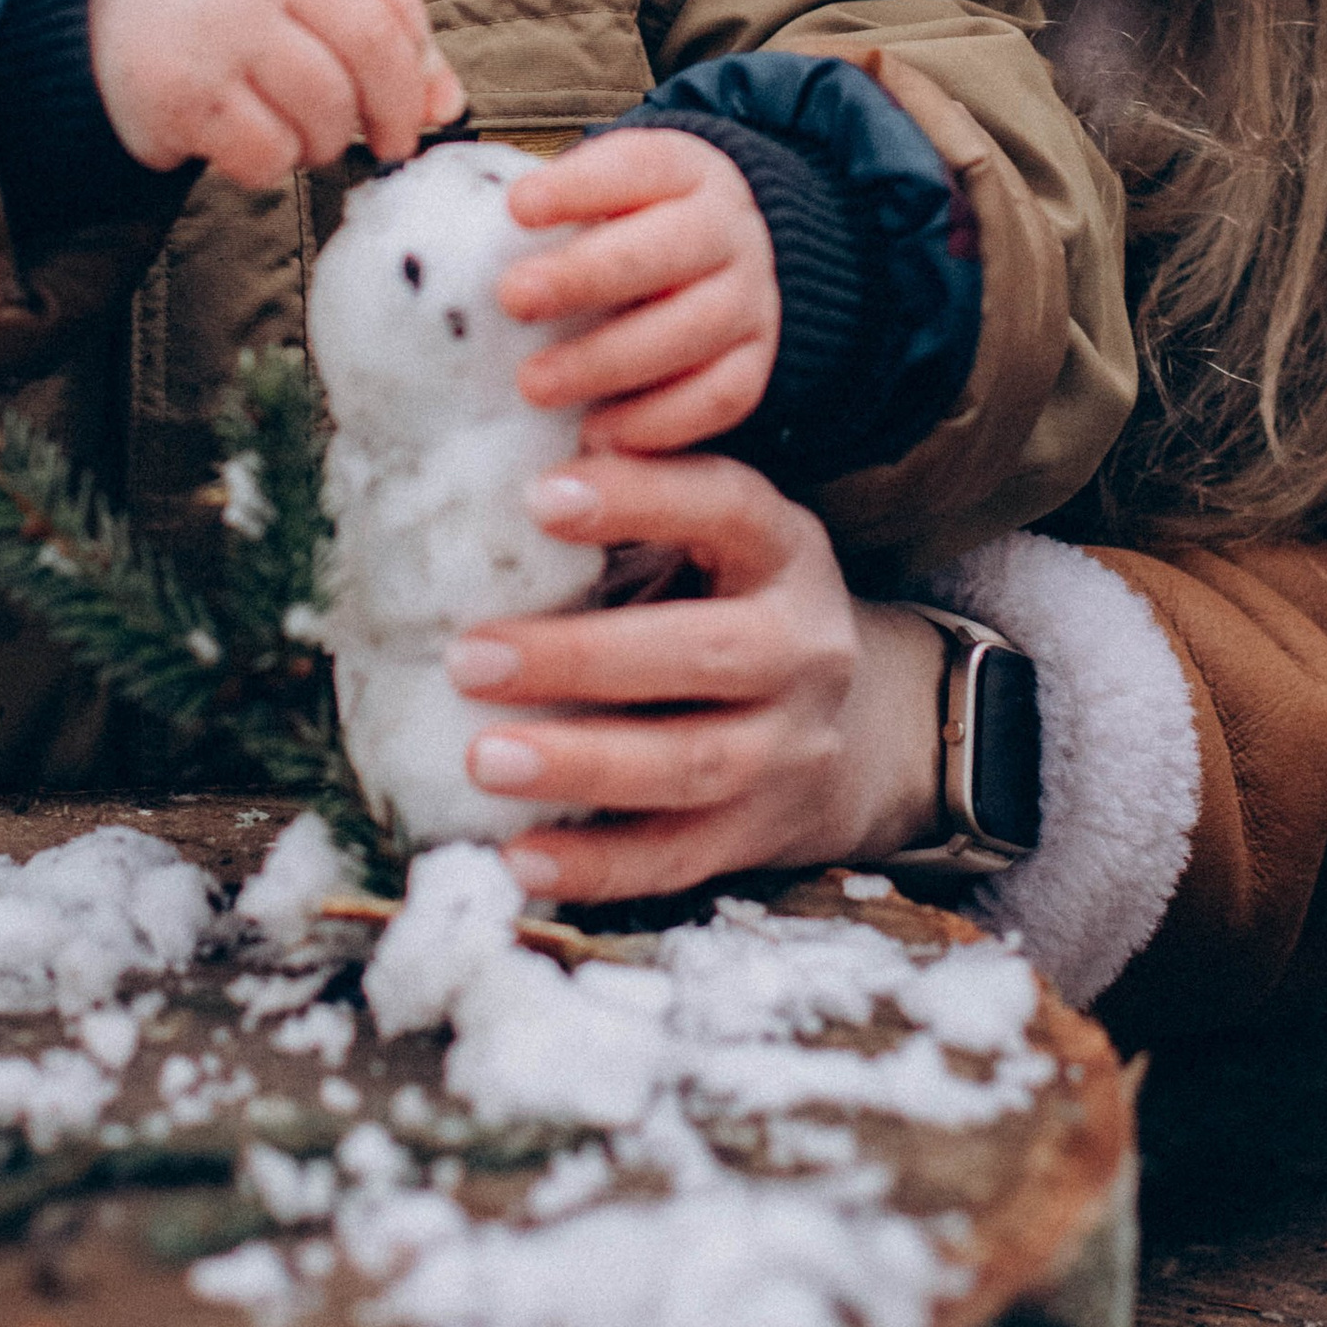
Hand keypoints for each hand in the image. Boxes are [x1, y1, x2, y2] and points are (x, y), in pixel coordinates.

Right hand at [87, 0, 463, 185]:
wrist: (78, 24)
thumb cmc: (205, 8)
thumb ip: (366, 25)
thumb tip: (445, 103)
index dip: (418, 54)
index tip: (420, 98)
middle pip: (370, 44)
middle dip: (396, 109)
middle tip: (390, 143)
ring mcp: (214, 28)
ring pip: (325, 107)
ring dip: (326, 143)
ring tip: (300, 140)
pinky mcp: (181, 94)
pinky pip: (267, 152)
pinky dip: (272, 166)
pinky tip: (248, 148)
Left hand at [440, 451, 946, 901]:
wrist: (859, 728)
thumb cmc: (734, 602)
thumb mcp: (721, 537)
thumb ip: (644, 501)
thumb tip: (514, 459)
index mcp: (786, 552)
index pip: (727, 507)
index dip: (643, 497)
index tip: (538, 495)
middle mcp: (804, 648)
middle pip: (706, 654)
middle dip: (581, 657)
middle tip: (467, 657)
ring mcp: (790, 750)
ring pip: (692, 765)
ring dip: (581, 764)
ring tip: (482, 757)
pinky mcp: (759, 833)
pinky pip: (678, 858)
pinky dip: (597, 866)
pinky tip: (518, 857)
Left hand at [498, 128, 778, 450]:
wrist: (734, 254)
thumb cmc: (638, 225)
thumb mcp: (610, 191)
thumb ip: (552, 205)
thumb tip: (458, 231)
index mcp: (685, 172)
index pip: (638, 166)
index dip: (578, 187)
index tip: (517, 207)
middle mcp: (728, 230)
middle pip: (666, 249)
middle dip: (584, 276)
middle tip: (513, 299)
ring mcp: (750, 297)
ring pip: (692, 328)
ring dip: (607, 361)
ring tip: (534, 384)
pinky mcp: (757, 360)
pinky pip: (721, 395)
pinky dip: (656, 420)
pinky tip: (596, 433)